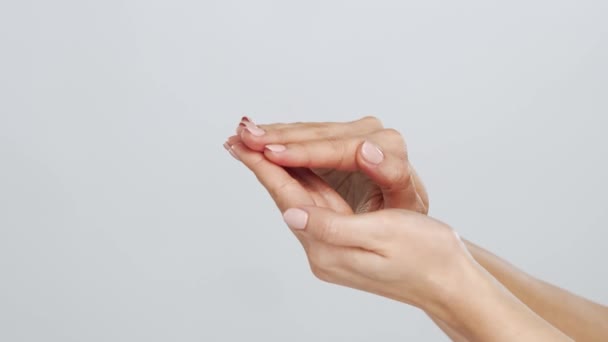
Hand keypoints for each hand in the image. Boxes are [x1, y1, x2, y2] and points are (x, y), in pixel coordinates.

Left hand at [225, 134, 469, 312]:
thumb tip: (290, 215)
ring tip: (255, 146)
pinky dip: (300, 181)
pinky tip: (292, 168)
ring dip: (276, 171)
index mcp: (330, 248)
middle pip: (286, 198)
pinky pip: (314, 204)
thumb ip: (333, 227)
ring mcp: (331, 246)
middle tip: (238, 137)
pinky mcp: (342, 239)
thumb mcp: (382, 236)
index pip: (289, 199)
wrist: (448, 282)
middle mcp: (323, 249)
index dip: (265, 167)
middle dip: (262, 165)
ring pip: (297, 199)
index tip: (243, 142)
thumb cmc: (426, 255)